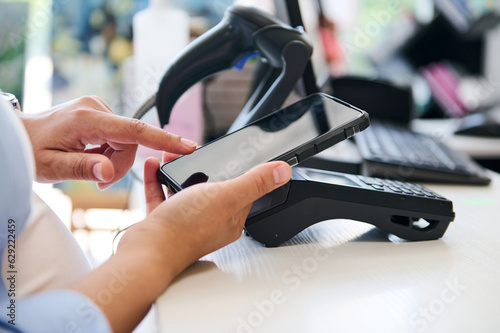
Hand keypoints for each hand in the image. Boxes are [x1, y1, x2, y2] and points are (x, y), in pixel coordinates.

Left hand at [20, 96, 196, 188]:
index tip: (188, 146)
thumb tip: (108, 171)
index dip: (163, 139)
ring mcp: (97, 108)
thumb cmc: (31, 152)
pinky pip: (118, 136)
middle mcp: (95, 108)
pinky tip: (93, 157)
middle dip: (120, 165)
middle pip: (130, 142)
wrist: (18, 136)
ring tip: (93, 171)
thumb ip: (82, 168)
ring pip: (126, 141)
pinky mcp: (99, 113)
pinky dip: (110, 152)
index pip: (134, 130)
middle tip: (100, 182)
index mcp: (87, 120)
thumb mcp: (51, 168)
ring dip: (114, 160)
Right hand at [119, 158, 292, 276]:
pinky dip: (158, 180)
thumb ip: (255, 182)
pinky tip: (154, 167)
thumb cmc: (186, 229)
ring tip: (172, 155)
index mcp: (230, 218)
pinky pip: (162, 196)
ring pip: (185, 190)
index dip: (237, 172)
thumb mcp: (227, 196)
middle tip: (195, 152)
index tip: (232, 157)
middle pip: (211, 188)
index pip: (242, 191)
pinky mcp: (164, 222)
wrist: (147, 250)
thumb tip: (283, 171)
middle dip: (203, 168)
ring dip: (179, 171)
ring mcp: (186, 222)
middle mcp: (210, 221)